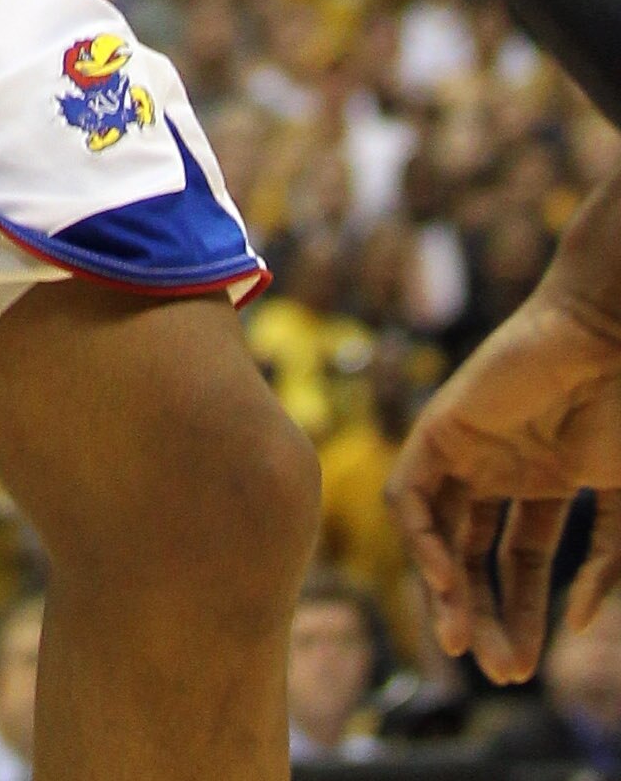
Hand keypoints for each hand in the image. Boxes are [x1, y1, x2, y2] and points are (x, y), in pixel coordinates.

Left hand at [390, 274, 620, 677]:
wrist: (605, 340)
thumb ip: (605, 562)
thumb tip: (575, 625)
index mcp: (541, 480)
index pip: (518, 565)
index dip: (520, 616)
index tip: (526, 667)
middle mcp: (498, 468)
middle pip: (473, 559)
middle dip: (484, 617)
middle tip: (499, 671)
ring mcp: (467, 449)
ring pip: (438, 535)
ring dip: (446, 591)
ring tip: (464, 640)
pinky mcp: (439, 428)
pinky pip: (411, 494)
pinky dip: (420, 539)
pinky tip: (446, 580)